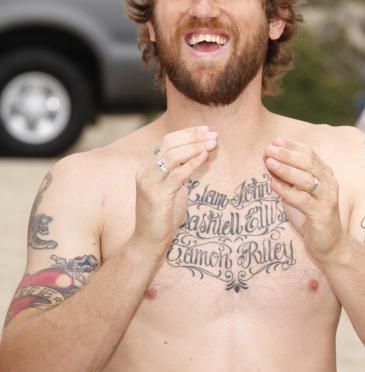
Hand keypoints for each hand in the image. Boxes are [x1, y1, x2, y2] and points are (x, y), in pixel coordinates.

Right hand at [131, 125, 217, 252]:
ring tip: (212, 143)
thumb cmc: (162, 217)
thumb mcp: (172, 189)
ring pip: (173, 155)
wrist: (147, 241)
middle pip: (170, 143)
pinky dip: (192, 163)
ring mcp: (149, 183)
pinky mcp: (157, 196)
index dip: (187, 133)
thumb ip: (180, 173)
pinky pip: (177, 175)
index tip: (205, 130)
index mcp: (147, 167)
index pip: (167, 141)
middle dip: (193, 137)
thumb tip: (199, 156)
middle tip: (212, 134)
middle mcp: (145, 171)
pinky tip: (204, 157)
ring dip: (195, 147)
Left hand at [264, 138, 342, 265]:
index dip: (292, 146)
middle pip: (308, 162)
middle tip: (269, 149)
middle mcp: (329, 183)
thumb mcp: (297, 193)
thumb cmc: (311, 215)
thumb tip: (268, 161)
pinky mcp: (322, 214)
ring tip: (269, 162)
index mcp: (324, 174)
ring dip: (285, 169)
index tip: (275, 141)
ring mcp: (327, 198)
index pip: (309, 154)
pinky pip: (302, 200)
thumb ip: (286, 178)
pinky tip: (273, 184)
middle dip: (287, 154)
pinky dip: (286, 191)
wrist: (329, 244)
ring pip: (305, 179)